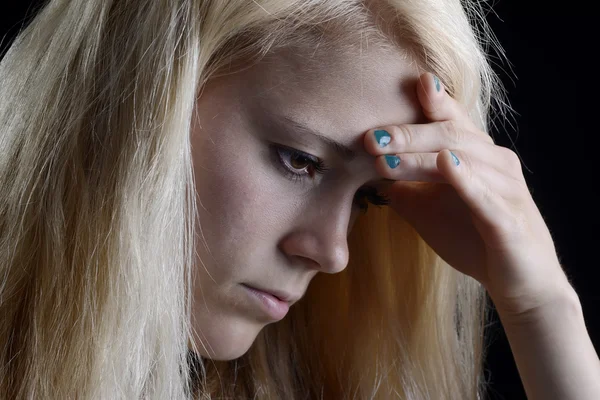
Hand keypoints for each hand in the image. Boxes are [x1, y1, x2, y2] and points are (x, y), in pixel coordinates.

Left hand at [363, 72, 573, 316]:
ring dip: (421, 157)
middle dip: (407, 133)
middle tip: (370, 136)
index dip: (431, 100)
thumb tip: (364, 173)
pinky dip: (465, 178)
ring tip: (384, 156)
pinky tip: (445, 164)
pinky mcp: (508, 220)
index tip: (406, 81)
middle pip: (450, 135)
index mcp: (475, 155)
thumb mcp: (427, 208)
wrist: (517, 281)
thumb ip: (401, 187)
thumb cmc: (472, 237)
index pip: (451, 120)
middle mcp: (494, 162)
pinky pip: (485, 195)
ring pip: (462, 160)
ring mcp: (504, 189)